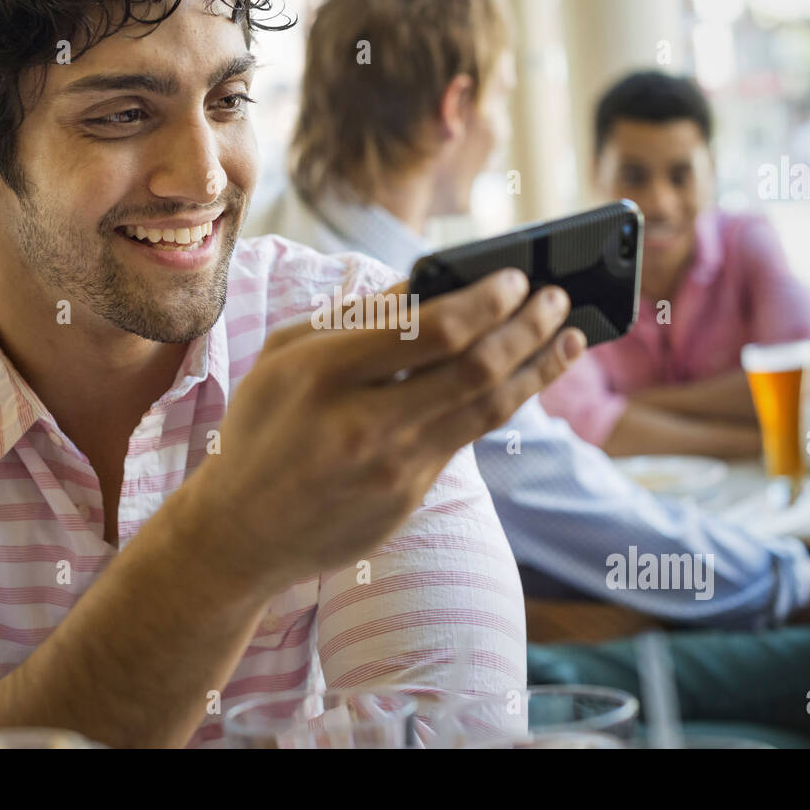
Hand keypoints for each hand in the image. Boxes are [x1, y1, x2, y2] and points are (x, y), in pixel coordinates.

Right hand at [181, 270, 584, 586]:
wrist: (241, 531)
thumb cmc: (261, 428)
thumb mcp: (284, 356)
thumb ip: (354, 319)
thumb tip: (428, 283)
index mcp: (324, 374)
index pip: (432, 330)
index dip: (485, 299)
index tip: (514, 277)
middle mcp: (365, 423)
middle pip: (475, 368)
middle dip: (526, 326)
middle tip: (554, 297)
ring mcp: (393, 468)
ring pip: (488, 410)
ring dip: (537, 368)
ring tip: (568, 336)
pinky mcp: (409, 498)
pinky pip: (467, 440)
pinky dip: (503, 403)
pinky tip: (526, 379)